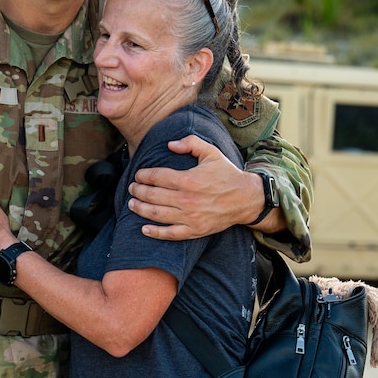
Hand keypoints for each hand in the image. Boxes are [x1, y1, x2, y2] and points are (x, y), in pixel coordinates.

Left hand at [127, 135, 261, 239]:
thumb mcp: (211, 152)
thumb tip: (169, 145)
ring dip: (140, 209)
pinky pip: (170, 233)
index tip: (138, 175)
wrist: (245, 198)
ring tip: (132, 203)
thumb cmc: (226, 174)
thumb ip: (190, 143)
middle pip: (153, 195)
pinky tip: (144, 229)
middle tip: (132, 188)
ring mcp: (190, 217)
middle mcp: (186, 199)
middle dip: (138, 191)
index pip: (157, 177)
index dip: (144, 175)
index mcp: (188, 179)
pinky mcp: (194, 230)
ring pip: (157, 214)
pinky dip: (155, 232)